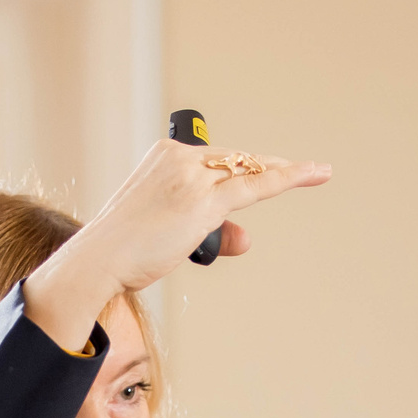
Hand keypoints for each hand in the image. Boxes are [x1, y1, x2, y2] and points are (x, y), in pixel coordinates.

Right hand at [22, 138, 331, 346]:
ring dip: (284, 174)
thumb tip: (247, 238)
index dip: (245, 167)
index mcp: (163, 157)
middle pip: (236, 163)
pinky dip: (288, 178)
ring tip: (319, 172)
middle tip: (306, 170)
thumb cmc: (124, 251)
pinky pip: (255, 186)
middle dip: (268, 171)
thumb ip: (209, 230)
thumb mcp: (167, 232)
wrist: (98, 261)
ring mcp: (191, 178)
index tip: (265, 167)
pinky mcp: (203, 201)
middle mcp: (179, 159)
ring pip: (248, 173)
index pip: (215, 159)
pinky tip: (314, 173)